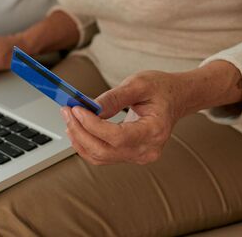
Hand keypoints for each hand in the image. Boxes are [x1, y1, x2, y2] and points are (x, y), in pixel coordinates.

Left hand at [62, 70, 187, 164]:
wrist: (175, 98)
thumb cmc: (161, 88)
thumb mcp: (138, 84)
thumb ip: (114, 97)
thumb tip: (90, 108)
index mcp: (155, 131)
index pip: (118, 137)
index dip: (92, 125)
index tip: (76, 109)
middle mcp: (148, 149)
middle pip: (104, 150)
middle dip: (80, 131)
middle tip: (66, 111)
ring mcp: (139, 156)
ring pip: (100, 156)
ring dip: (79, 139)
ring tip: (68, 118)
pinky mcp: (129, 155)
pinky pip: (102, 156)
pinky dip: (85, 144)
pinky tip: (77, 128)